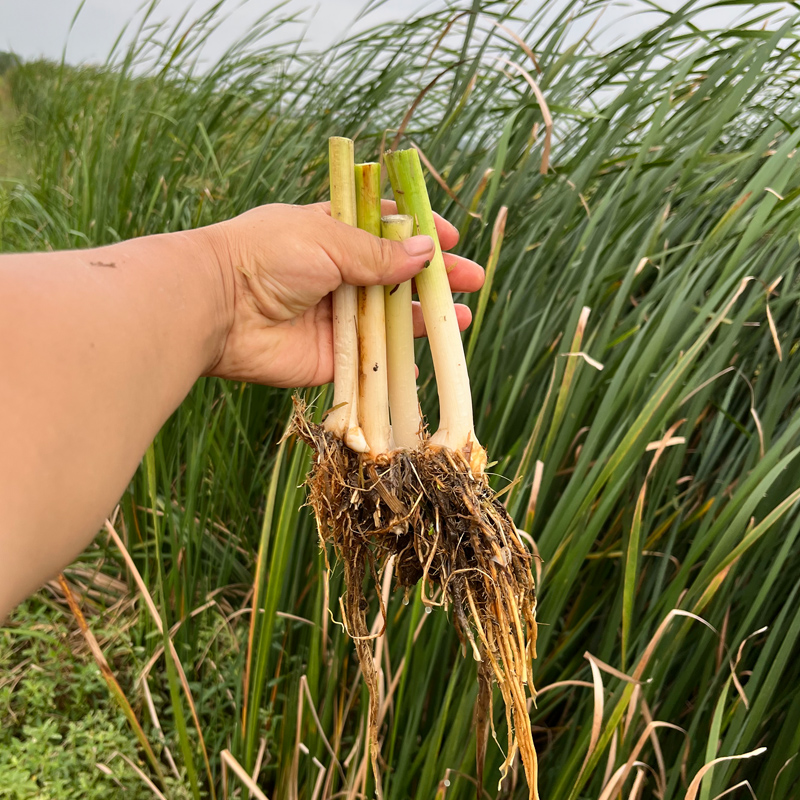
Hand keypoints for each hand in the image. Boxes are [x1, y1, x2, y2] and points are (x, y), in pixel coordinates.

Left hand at [204, 202, 483, 387]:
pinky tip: (423, 363)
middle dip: (434, 278)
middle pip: (396, 277)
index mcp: (331, 235)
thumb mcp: (327, 239)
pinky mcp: (331, 358)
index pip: (385, 229)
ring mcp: (335, 318)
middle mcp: (337, 276)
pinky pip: (371, 362)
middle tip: (471, 281)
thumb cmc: (265, 257)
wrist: (217, 309)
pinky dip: (396, 365)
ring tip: (460, 320)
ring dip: (425, 320)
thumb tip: (425, 252)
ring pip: (390, 320)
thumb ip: (377, 252)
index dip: (419, 232)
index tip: (450, 238)